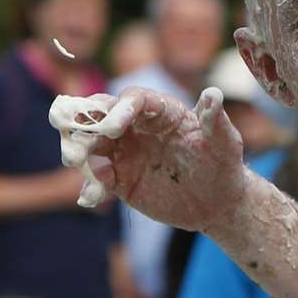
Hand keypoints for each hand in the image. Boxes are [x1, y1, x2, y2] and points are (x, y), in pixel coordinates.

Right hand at [50, 86, 247, 231]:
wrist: (216, 202)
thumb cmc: (223, 164)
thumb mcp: (225, 144)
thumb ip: (215, 121)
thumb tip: (214, 94)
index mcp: (158, 110)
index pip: (132, 100)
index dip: (120, 109)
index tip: (114, 127)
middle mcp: (134, 126)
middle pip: (98, 115)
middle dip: (81, 123)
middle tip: (72, 138)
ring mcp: (122, 151)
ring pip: (89, 144)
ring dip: (77, 150)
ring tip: (75, 162)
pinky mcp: (118, 178)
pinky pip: (97, 178)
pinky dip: (90, 186)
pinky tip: (90, 199)